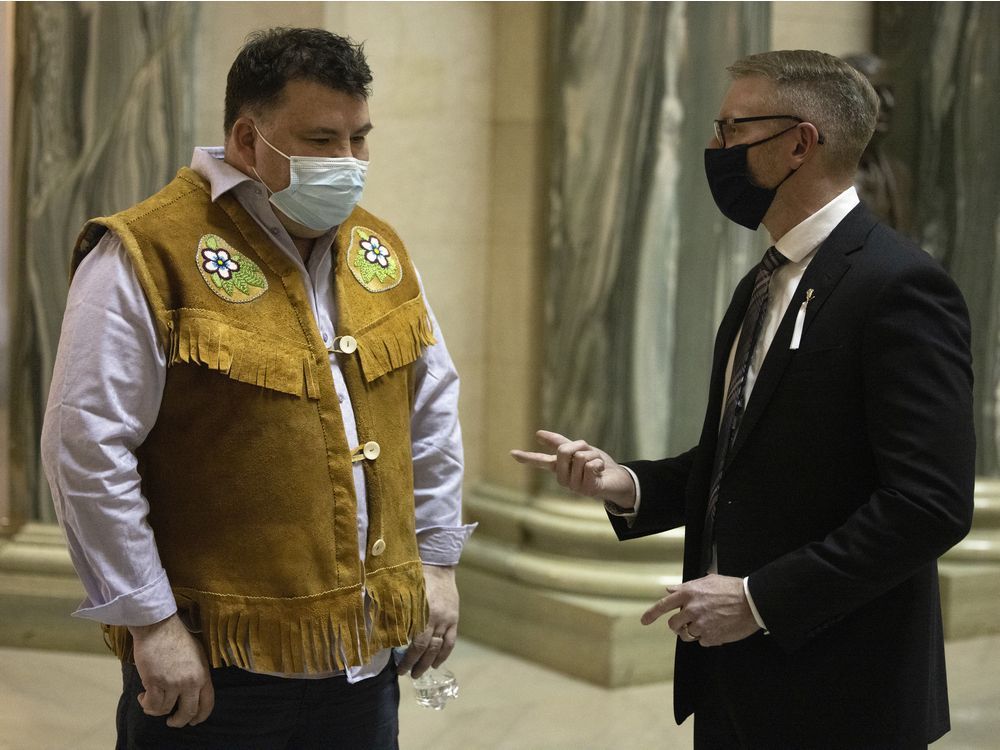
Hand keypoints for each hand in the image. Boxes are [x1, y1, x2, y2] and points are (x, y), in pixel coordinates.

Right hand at [129, 613, 213, 726]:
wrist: (158, 626)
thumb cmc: (177, 638)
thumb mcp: (197, 654)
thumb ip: (198, 673)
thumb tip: (195, 691)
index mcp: (203, 674)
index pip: (207, 703)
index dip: (200, 716)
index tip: (194, 722)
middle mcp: (190, 681)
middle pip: (187, 713)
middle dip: (179, 721)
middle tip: (172, 721)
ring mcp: (172, 683)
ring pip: (165, 710)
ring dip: (156, 709)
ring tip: (150, 701)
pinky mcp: (154, 682)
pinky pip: (151, 705)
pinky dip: (145, 704)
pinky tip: (142, 697)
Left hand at [396, 564, 458, 678]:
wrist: (438, 566)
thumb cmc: (415, 578)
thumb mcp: (403, 594)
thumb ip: (396, 613)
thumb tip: (383, 633)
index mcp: (422, 613)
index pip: (416, 644)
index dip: (407, 660)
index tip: (399, 669)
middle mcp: (437, 619)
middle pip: (428, 649)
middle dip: (417, 664)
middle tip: (408, 674)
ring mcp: (448, 619)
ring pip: (440, 647)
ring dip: (430, 662)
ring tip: (421, 672)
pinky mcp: (454, 618)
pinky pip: (451, 641)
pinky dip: (445, 654)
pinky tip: (437, 663)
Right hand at [510, 430, 635, 508]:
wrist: (618, 479)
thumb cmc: (596, 464)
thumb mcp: (578, 449)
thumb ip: (559, 442)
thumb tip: (537, 433)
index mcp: (559, 468)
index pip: (540, 461)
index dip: (527, 457)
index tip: (512, 452)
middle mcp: (563, 479)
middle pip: (564, 450)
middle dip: (580, 446)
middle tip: (589, 455)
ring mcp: (574, 486)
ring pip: (580, 457)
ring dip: (593, 456)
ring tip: (597, 466)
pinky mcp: (586, 489)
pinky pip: (589, 465)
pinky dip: (599, 464)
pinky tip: (600, 473)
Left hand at [641, 574, 760, 646]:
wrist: (752, 602)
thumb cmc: (731, 588)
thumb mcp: (708, 580)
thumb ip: (687, 586)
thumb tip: (670, 589)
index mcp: (689, 593)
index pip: (664, 605)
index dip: (651, 614)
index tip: (644, 621)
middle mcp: (692, 609)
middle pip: (673, 625)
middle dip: (677, 625)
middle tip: (686, 623)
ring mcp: (701, 625)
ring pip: (686, 635)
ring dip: (692, 632)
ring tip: (706, 624)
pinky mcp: (711, 637)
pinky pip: (702, 641)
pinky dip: (708, 637)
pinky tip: (718, 628)